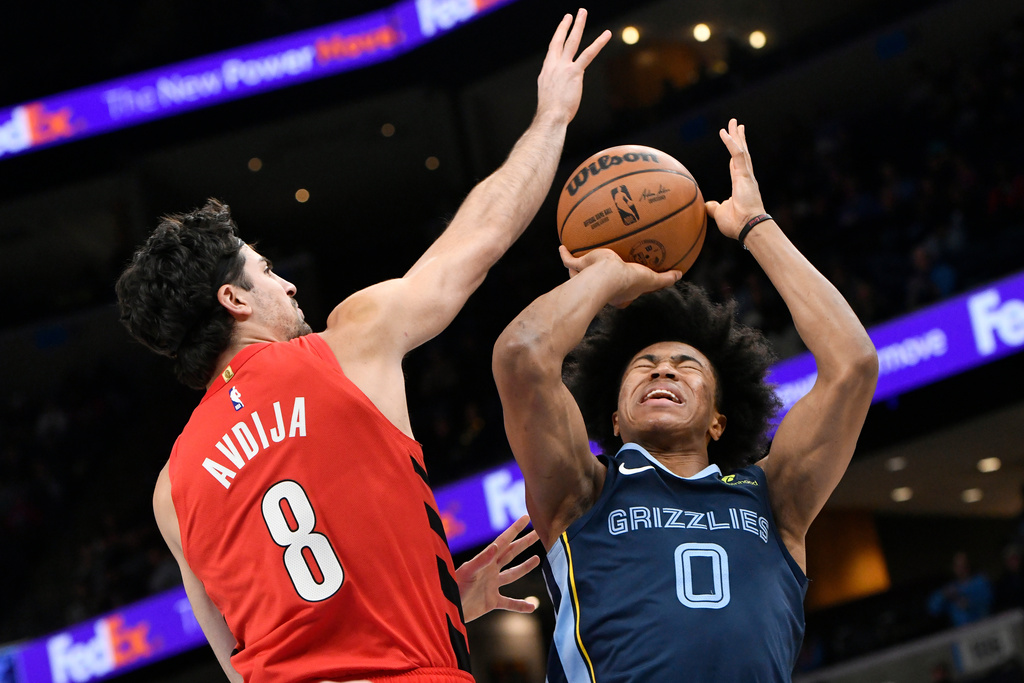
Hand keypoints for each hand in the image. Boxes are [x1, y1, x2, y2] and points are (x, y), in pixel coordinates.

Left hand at [456, 515, 540, 621]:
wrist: (446, 609)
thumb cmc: (453, 589)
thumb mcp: (467, 572)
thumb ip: (481, 560)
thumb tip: (496, 546)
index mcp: (485, 560)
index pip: (504, 541)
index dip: (515, 529)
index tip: (526, 517)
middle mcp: (490, 570)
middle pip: (512, 553)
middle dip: (525, 543)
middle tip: (539, 533)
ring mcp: (492, 586)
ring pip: (513, 575)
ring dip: (525, 568)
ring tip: (537, 559)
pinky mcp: (491, 601)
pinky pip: (509, 603)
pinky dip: (520, 605)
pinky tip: (532, 606)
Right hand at [536, 9, 611, 124]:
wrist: (550, 117)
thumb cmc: (551, 113)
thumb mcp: (549, 97)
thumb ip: (555, 89)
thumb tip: (560, 91)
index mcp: (547, 72)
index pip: (553, 51)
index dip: (557, 38)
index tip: (561, 29)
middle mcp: (553, 66)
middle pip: (559, 41)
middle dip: (565, 26)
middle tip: (570, 15)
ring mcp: (564, 68)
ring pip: (572, 41)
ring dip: (578, 25)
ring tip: (582, 12)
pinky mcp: (575, 73)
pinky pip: (588, 54)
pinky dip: (598, 42)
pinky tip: (606, 34)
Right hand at [560, 246, 680, 307]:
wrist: (607, 277)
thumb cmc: (629, 281)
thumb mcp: (651, 280)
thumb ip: (664, 279)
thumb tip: (680, 274)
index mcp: (619, 290)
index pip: (622, 288)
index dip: (625, 285)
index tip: (627, 278)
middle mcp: (602, 284)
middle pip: (601, 280)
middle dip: (601, 276)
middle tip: (604, 267)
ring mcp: (589, 275)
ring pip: (582, 272)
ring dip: (580, 267)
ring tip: (581, 257)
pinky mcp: (580, 265)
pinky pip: (569, 260)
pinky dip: (565, 254)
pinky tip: (562, 246)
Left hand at [704, 118, 768, 239]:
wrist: (747, 228)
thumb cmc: (737, 224)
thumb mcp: (720, 212)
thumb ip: (714, 207)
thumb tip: (707, 205)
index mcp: (740, 183)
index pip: (736, 162)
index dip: (734, 150)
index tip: (734, 139)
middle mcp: (745, 176)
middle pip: (741, 152)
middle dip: (738, 137)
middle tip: (736, 124)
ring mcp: (746, 175)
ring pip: (741, 150)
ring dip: (736, 135)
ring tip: (734, 122)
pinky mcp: (744, 175)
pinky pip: (737, 154)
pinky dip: (730, 143)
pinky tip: (724, 133)